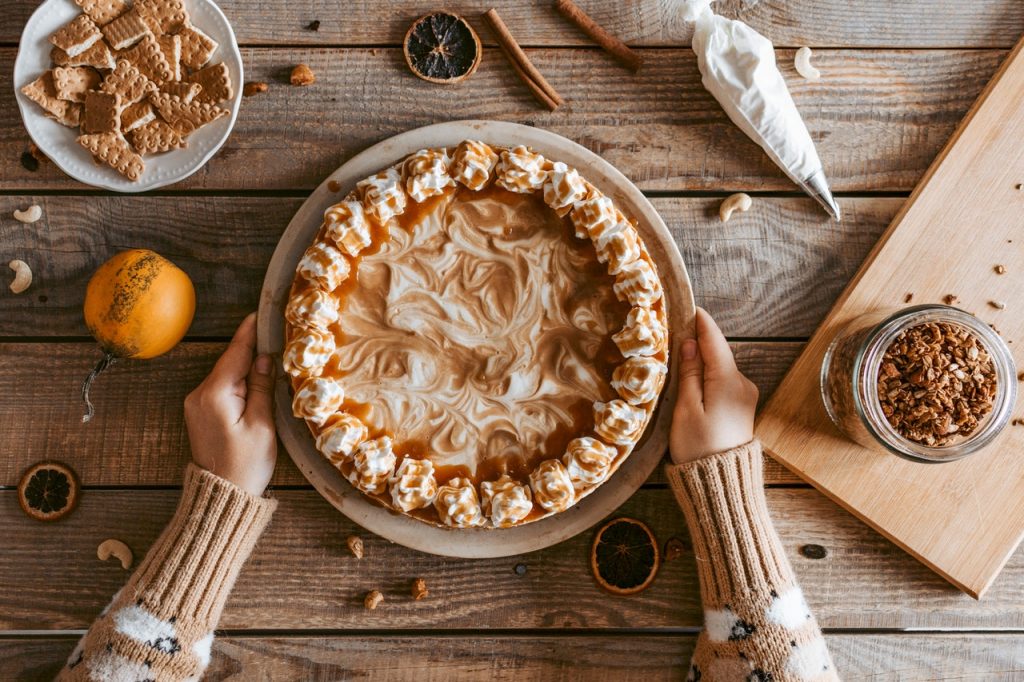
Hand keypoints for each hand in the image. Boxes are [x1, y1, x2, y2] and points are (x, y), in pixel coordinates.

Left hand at [184, 313, 276, 495]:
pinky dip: (239, 382)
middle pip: (230, 362)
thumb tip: (264, 358)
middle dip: (251, 350)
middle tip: (275, 333)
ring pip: (226, 375)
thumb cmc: (246, 464)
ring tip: (272, 356)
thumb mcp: (262, 424)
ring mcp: (196, 404)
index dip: (249, 333)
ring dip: (247, 367)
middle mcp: (199, 394)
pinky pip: (222, 388)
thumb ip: (262, 387)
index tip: (260, 313)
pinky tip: (256, 381)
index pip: (235, 354)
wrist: (223, 495)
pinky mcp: (200, 413)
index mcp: (215, 394)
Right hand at [670, 308, 758, 463]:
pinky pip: (723, 384)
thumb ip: (689, 373)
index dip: (701, 322)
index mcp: (728, 381)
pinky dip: (708, 379)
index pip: (714, 341)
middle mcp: (743, 384)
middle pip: (717, 354)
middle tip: (673, 333)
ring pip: (720, 369)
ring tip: (676, 361)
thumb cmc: (698, 448)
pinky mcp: (741, 409)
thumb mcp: (686, 409)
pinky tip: (691, 384)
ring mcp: (745, 397)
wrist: (722, 485)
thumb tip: (688, 344)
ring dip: (701, 363)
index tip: (689, 305)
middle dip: (697, 343)